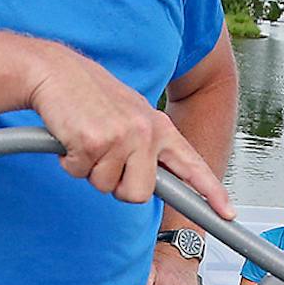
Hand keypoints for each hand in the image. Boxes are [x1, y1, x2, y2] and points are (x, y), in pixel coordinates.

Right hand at [27, 44, 233, 217]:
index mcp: (159, 127)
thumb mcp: (129, 116)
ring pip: (106, 187)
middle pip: (138, 193)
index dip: (212, 192)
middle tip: (102, 157)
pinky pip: (80, 174)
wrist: (56, 71)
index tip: (228, 213)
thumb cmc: (89, 96)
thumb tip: (146, 184)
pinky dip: (70, 162)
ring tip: (86, 139)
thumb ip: (145, 147)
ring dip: (89, 170)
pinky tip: (71, 137)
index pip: (192, 165)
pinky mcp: (94, 142)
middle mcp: (146, 132)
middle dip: (116, 184)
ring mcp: (121, 137)